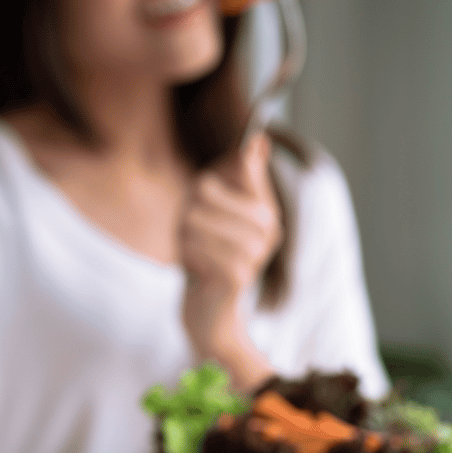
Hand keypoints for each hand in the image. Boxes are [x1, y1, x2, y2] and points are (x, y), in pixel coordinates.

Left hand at [179, 133, 279, 390]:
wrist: (211, 313)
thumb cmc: (211, 257)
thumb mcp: (222, 213)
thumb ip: (240, 176)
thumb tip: (256, 139)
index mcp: (266, 209)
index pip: (243, 164)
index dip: (223, 168)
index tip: (219, 185)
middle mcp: (268, 228)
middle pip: (203, 187)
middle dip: (187, 210)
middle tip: (197, 236)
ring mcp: (255, 251)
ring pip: (192, 217)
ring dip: (183, 237)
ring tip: (197, 254)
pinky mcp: (237, 273)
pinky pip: (192, 245)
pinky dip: (185, 256)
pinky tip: (196, 270)